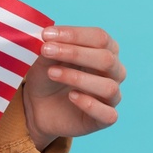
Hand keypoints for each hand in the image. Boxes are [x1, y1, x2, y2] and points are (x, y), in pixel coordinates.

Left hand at [21, 25, 122, 146]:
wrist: (38, 106)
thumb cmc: (48, 75)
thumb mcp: (45, 58)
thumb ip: (52, 47)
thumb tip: (50, 38)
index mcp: (105, 50)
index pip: (100, 37)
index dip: (74, 34)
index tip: (46, 34)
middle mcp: (114, 72)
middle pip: (106, 59)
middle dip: (74, 53)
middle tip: (46, 50)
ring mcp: (111, 96)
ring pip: (108, 86)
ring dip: (78, 78)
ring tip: (52, 73)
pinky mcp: (105, 118)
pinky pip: (108, 114)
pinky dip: (89, 104)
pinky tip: (71, 96)